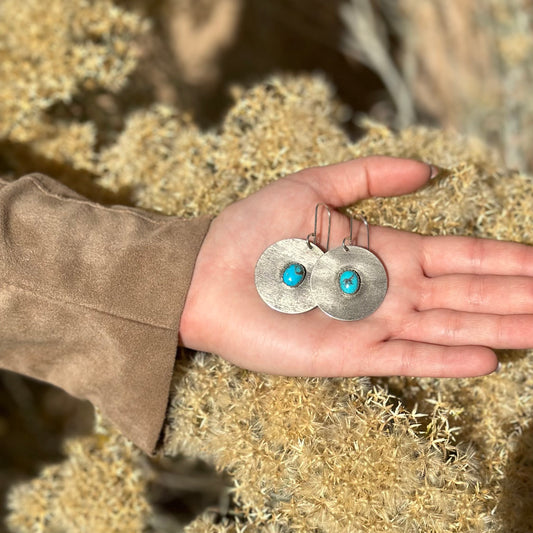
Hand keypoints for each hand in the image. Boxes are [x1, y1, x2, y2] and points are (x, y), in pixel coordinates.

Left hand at [180, 157, 532, 377]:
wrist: (206, 274)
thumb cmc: (254, 230)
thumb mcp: (313, 187)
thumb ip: (369, 177)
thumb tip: (430, 170)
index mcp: (380, 251)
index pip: (456, 255)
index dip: (501, 258)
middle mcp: (383, 290)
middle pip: (463, 292)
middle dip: (514, 295)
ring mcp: (369, 325)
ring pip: (446, 326)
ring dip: (496, 327)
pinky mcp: (347, 355)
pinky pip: (405, 357)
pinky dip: (445, 358)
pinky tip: (486, 357)